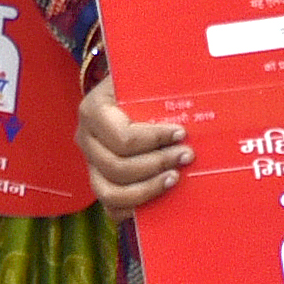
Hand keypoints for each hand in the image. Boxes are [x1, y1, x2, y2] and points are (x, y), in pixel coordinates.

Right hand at [76, 82, 186, 210]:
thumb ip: (162, 84)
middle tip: (186, 156)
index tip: (181, 133)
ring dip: (147, 189)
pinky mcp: (99, 180)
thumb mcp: (145, 75)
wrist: (122, 91)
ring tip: (175, 177)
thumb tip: (197, 92)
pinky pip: (110, 207)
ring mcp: (90, 163)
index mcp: (93, 110)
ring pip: (110, 192)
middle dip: (157, 164)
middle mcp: (86, 138)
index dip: (155, 139)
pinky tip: (158, 197)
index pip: (123, 137)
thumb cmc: (139, 83)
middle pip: (118, 167)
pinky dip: (134, 208)